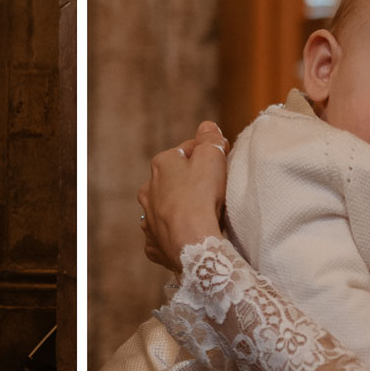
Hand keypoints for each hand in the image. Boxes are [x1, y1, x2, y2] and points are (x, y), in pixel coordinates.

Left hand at [138, 121, 229, 269]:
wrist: (192, 241)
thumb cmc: (202, 195)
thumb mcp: (212, 156)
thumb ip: (210, 138)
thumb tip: (207, 127)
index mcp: (161, 164)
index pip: (187, 151)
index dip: (206, 154)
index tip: (221, 162)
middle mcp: (148, 190)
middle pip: (173, 180)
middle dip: (189, 182)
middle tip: (212, 191)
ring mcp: (148, 219)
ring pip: (164, 208)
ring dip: (178, 209)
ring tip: (200, 216)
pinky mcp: (153, 244)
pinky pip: (163, 236)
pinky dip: (173, 235)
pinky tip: (188, 236)